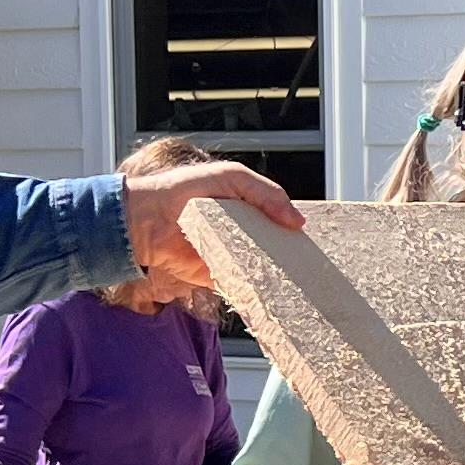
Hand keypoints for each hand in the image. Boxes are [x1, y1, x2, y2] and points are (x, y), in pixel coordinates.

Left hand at [126, 160, 307, 281]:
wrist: (145, 219)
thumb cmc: (182, 189)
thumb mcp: (232, 177)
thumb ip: (267, 193)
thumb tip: (297, 221)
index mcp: (248, 209)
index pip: (281, 219)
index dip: (297, 227)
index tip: (318, 237)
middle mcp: (243, 234)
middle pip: (277, 247)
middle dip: (293, 254)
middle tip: (314, 261)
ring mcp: (232, 257)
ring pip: (264, 268)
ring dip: (279, 272)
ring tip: (301, 277)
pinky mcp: (219, 277)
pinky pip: (244, 285)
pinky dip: (257, 288)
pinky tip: (275, 287)